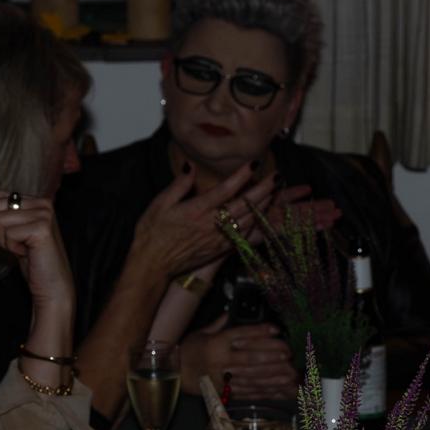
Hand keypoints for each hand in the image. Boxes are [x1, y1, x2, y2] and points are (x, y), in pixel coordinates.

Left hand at [0, 192, 73, 310]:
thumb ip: (4, 212)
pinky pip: (9, 233)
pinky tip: (27, 253)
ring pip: (0, 219)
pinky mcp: (42, 228)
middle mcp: (43, 203)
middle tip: (18, 243)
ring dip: (6, 240)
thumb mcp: (16, 230)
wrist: (52, 284)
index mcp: (38, 201)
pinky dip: (12, 247)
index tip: (6, 234)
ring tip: (23, 248)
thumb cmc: (34, 260)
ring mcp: (44, 214)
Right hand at [132, 163, 282, 278]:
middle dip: (264, 189)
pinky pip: (245, 237)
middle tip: (277, 176)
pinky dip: (258, 227)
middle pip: (244, 205)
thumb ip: (179, 184)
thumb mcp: (160, 203)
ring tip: (276, 192)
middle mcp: (211, 225)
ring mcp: (218, 239)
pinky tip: (266, 218)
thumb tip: (190, 166)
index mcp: (197, 210)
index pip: (226, 190)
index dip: (242, 176)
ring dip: (264, 206)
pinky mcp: (220, 250)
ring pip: (249, 221)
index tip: (254, 164)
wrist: (152, 264)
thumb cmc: (152, 234)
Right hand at [180, 316, 298, 400]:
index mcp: (215, 342)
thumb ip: (218, 324)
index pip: (241, 335)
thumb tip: (229, 312)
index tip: (276, 329)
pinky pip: (248, 392)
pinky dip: (265, 391)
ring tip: (290, 374)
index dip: (260, 331)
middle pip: (250, 357)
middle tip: (288, 353)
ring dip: (273, 376)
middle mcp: (220, 360)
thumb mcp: (200, 333)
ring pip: (252, 376)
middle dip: (272, 355)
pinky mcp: (225, 392)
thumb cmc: (187, 352)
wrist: (172, 375)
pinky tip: (278, 389)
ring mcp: (223, 378)